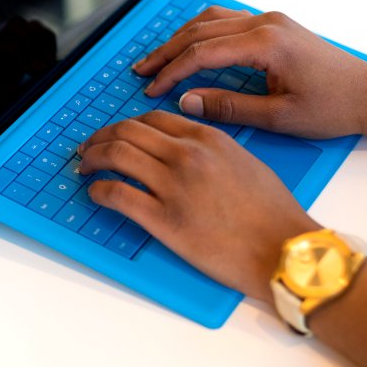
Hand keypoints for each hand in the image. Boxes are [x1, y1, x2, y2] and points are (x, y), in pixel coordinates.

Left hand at [78, 111, 319, 301]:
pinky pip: (117, 195)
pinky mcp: (164, 219)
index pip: (151, 118)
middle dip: (100, 137)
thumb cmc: (271, 212)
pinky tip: (94, 193)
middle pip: (127, 132)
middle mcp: (187, 155)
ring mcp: (173, 186)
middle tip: (88, 149)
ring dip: (92, 159)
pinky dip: (98, 190)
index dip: (125, 124)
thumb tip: (181, 148)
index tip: (115, 134)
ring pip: (116, 156)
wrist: (282, 248)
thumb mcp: (244, 162)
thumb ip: (210, 149)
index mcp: (207, 138)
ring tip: (85, 167)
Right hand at [135, 7, 366, 138]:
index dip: (172, 72)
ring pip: (211, 21)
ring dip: (180, 39)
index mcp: (267, 44)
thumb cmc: (334, 107)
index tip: (152, 90)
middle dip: (166, 52)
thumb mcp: (278, 117)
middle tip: (141, 72)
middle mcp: (266, 23)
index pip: (202, 53)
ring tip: (157, 59)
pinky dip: (201, 32)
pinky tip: (188, 46)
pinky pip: (227, 21)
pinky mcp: (274, 26)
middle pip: (200, 32)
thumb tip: (187, 101)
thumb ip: (228, 107)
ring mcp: (271, 20)